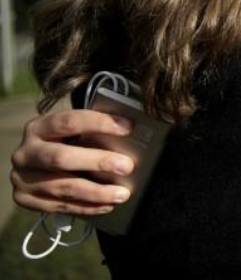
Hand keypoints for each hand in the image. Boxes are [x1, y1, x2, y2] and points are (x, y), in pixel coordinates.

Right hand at [10, 110, 133, 215]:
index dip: (99, 123)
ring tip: (122, 194)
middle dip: (98, 162)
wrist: (32, 167)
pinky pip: (59, 206)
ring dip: (96, 192)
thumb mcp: (70, 134)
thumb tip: (129, 139)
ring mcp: (22, 178)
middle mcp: (26, 153)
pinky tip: (107, 205)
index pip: (68, 122)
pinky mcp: (24, 200)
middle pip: (61, 157)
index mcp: (38, 128)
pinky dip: (86, 207)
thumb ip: (90, 134)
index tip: (127, 127)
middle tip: (127, 166)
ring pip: (63, 187)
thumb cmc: (62, 145)